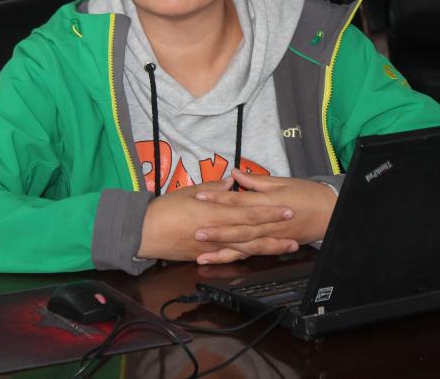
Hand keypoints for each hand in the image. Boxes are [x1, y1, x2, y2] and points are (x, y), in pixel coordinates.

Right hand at [137, 178, 298, 261]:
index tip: (286, 209)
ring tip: (287, 247)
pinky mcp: (206, 256)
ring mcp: (213, 246)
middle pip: (253, 232)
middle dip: (276, 231)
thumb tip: (232, 183)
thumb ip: (214, 188)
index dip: (269, 211)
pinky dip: (246, 256)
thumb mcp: (190, 191)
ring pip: (246, 248)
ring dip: (268, 247)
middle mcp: (218, 231)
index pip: (249, 211)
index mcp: (216, 212)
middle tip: (295, 229)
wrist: (144, 232)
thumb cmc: (164, 209)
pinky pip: (230, 256)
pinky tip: (259, 256)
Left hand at [194, 169, 336, 252]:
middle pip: (238, 226)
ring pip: (243, 245)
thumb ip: (256, 181)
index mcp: (268, 201)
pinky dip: (235, 258)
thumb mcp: (283, 182)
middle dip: (216, 230)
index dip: (219, 198)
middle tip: (195, 230)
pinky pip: (251, 253)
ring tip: (202, 254)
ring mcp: (270, 236)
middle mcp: (267, 222)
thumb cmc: (308, 194)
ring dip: (223, 250)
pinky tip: (220, 260)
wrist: (330, 213)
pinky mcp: (273, 245)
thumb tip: (235, 174)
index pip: (239, 200)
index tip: (200, 196)